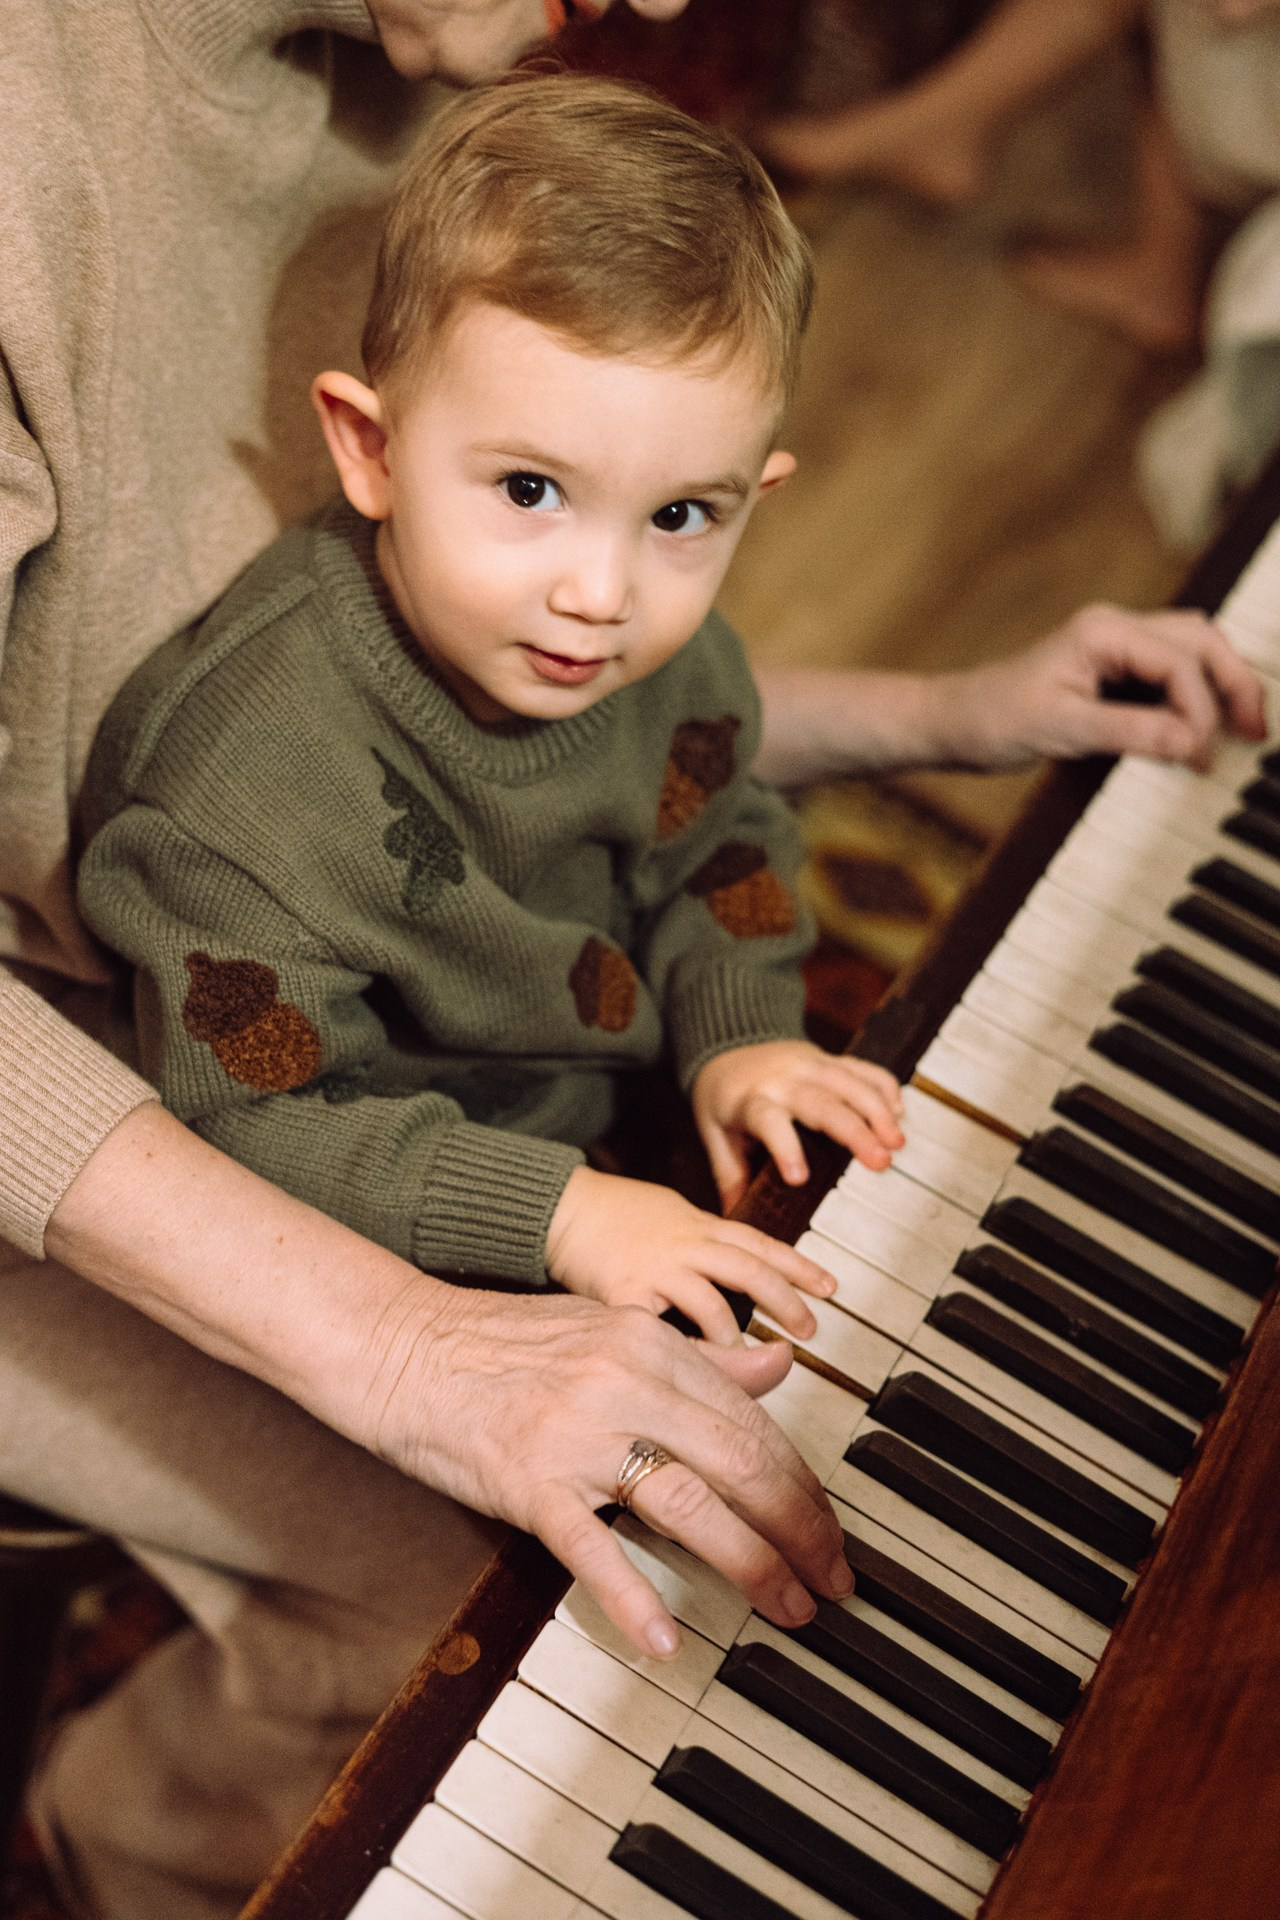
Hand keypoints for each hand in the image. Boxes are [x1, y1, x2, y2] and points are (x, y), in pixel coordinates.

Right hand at [375, 1283, 853, 1657]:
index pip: (752, 1420)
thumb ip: (695, 1358)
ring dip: (752, 1564)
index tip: (828, 1525)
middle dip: (802, 1528)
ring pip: (689, 1505)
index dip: (802, 1480)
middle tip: (835, 1580)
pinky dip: (633, 1599)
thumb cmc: (500, 1343)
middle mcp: (625, 1382)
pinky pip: (592, 1547)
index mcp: (650, 1344)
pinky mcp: (527, 1480)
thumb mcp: (608, 1331)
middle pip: (743, 1463)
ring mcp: (577, 1433)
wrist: (400, 1344)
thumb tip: (777, 1371)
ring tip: (788, 1608)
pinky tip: (666, 1640)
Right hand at [545, 1165, 836, 1344]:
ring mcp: (658, 1267)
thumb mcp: (673, 1216)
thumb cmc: (616, 1215)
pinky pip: (666, 1329)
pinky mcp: (627, 1293)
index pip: (763, 1244)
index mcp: (701, 1226)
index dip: (801, 1267)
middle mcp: (687, 1243)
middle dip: (787, 1302)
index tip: (830, 1287)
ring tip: (759, 1359)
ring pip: (716, 1301)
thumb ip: (707, 1240)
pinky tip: (700, 1369)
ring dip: (742, 1333)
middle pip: (752, 1270)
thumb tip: (744, 1261)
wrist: (563, 1209)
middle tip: (810, 1330)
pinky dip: (688, 1350)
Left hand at [692, 1039, 903, 1212]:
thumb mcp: (716, 1135)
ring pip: (850, 1082)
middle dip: (855, 1132)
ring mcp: (810, 1065)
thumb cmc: (724, 1098)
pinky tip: (898, 1112)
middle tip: (881, 1162)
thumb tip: (735, 1220)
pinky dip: (883, 1086)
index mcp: (751, 1101)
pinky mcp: (829, 1058)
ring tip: (897, 1142)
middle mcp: (783, 1080)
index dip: (785, 1148)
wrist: (727, 1046)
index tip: (799, 1178)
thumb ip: (730, 1176)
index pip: (768, 1122)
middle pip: (822, 1104)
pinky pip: (862, 1067)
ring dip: (878, 1110)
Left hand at [939, 605, 1265, 771]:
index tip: (1200, 753)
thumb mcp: (1063, 729)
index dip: (1199, 708)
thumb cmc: (993, 718)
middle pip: (1201, 641)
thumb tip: (1192, 742)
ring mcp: (1116, 649)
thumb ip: (1132, 732)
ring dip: (1220, 686)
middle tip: (1254, 731)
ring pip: (1191, 652)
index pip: (1178, 661)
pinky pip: (1170, 676)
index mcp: (1103, 632)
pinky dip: (1194, 699)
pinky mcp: (1113, 674)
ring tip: (1241, 730)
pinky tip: (1203, 731)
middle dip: (1233, 682)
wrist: (953, 724)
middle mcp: (1116, 630)